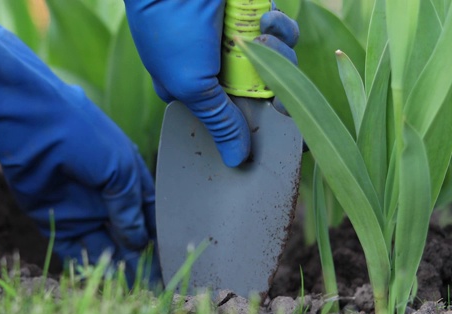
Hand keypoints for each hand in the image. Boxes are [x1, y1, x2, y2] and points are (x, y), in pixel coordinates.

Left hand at [0, 1, 160, 285]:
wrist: (30, 120)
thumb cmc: (84, 134)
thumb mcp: (120, 168)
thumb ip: (129, 206)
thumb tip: (139, 240)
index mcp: (128, 176)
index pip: (149, 214)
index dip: (158, 236)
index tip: (168, 259)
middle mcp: (106, 195)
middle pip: (126, 234)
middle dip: (138, 257)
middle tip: (151, 284)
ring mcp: (81, 207)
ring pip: (103, 244)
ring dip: (115, 264)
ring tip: (131, 288)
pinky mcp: (55, 218)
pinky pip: (74, 246)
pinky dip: (88, 262)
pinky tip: (104, 278)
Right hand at [124, 0, 298, 166]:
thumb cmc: (170, 29)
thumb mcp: (191, 87)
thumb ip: (218, 122)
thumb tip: (235, 160)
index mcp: (196, 90)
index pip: (231, 116)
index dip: (256, 125)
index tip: (282, 132)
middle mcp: (218, 67)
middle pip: (260, 90)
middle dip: (271, 86)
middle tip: (272, 86)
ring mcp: (238, 40)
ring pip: (275, 62)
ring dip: (278, 53)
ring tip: (262, 36)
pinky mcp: (253, 14)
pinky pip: (280, 31)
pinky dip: (279, 26)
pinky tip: (264, 17)